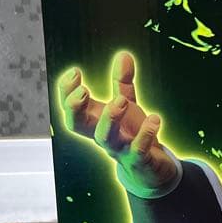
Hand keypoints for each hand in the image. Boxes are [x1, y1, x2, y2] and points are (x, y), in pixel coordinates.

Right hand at [58, 51, 178, 193]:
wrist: (152, 168)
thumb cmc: (133, 134)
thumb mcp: (128, 106)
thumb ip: (123, 83)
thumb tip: (124, 54)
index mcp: (95, 122)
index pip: (70, 108)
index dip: (66, 92)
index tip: (75, 72)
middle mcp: (102, 135)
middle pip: (76, 125)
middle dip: (75, 107)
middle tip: (84, 90)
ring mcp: (119, 150)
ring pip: (105, 138)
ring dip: (110, 118)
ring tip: (121, 100)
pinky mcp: (139, 161)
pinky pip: (138, 150)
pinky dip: (145, 134)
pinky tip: (155, 118)